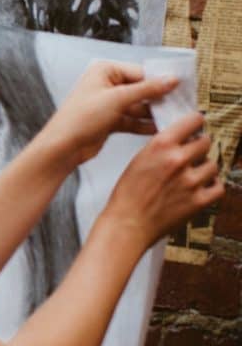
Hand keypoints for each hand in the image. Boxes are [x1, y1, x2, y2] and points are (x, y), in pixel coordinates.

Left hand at [49, 62, 181, 167]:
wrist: (63, 147)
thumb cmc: (81, 118)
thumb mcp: (117, 99)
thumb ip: (147, 89)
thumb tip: (171, 80)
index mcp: (105, 71)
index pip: (140, 72)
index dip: (160, 80)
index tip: (181, 87)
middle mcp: (107, 84)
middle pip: (141, 89)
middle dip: (159, 99)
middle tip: (181, 105)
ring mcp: (109, 104)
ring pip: (138, 107)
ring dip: (154, 113)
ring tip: (174, 119)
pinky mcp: (110, 121)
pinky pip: (133, 120)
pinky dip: (144, 125)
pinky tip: (160, 129)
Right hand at [103, 113, 222, 247]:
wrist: (128, 224)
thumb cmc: (128, 195)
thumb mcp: (139, 159)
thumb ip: (162, 147)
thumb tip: (181, 139)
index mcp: (160, 145)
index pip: (194, 120)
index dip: (196, 124)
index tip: (197, 127)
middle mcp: (178, 160)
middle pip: (206, 142)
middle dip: (200, 147)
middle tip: (192, 155)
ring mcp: (190, 181)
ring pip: (213, 165)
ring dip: (205, 168)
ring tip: (193, 175)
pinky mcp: (199, 201)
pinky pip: (218, 187)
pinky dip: (212, 186)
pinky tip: (201, 187)